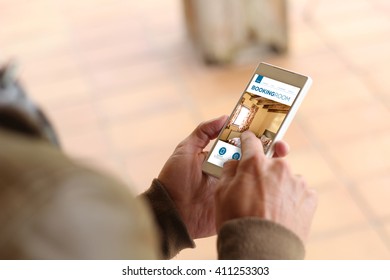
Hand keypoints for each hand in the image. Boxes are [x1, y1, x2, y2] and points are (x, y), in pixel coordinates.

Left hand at [158, 117, 289, 238]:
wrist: (171, 211)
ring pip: (257, 177)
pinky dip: (264, 192)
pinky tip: (275, 186)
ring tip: (282, 164)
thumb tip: (225, 117)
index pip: (243, 145)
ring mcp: (234, 188)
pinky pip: (252, 197)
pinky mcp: (235, 205)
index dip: (258, 137)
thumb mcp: (185, 150)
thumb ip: (203, 132)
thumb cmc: (174, 179)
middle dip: (271, 152)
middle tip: (281, 147)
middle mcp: (231, 171)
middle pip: (255, 160)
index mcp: (221, 158)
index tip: (271, 130)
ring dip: (270, 170)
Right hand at [215, 131, 316, 241]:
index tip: (246, 139)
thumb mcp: (221, 193)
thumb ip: (228, 171)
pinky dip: (292, 198)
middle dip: (263, 171)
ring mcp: (297, 182)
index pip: (251, 141)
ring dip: (279, 186)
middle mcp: (279, 167)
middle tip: (255, 190)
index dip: (246, 139)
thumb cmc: (237, 221)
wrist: (262, 251)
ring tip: (269, 207)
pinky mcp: (309, 198)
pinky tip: (282, 213)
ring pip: (286, 177)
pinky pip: (299, 192)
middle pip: (270, 162)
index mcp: (255, 163)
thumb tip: (235, 162)